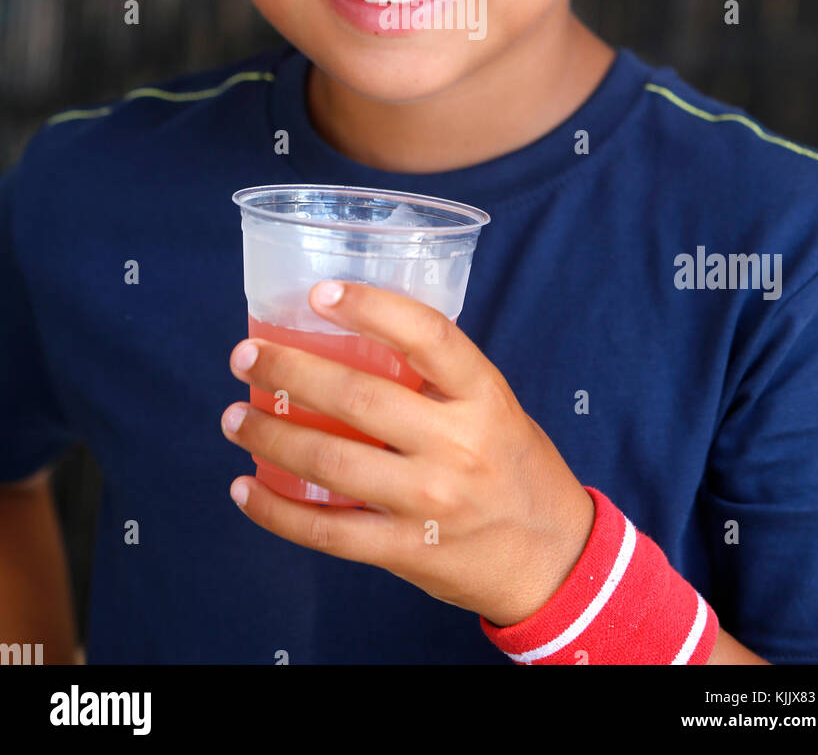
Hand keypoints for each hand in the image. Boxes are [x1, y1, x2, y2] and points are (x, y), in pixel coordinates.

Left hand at [221, 280, 594, 626]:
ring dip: (270, 435)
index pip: (427, 335)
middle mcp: (458, 446)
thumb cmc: (510, 463)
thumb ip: (434, 376)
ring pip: (331, 464)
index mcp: (483, 396)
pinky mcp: (407, 550)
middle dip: (289, 371)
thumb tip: (348, 331)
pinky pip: (327, 531)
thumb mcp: (492, 404)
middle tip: (245, 355)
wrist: (552, 556)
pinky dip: (276, 511)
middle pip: (359, 398)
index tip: (320, 292)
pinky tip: (246, 488)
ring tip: (234, 416)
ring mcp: (431, 503)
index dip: (371, 306)